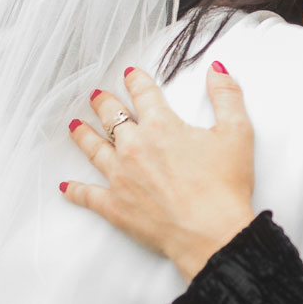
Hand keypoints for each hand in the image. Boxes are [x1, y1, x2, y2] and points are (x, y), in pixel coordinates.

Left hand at [61, 63, 257, 279]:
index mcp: (161, 126)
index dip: (137, 81)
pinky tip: (65, 186)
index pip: (144, 94)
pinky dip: (75, 190)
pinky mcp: (115, 206)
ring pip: (94, 149)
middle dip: (104, 104)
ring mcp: (120, 177)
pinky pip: (88, 195)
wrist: (211, 233)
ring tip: (74, 125)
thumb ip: (227, 96)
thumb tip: (216, 70)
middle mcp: (134, 147)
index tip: (130, 74)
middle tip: (97, 96)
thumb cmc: (224, 187)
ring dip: (83, 135)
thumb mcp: (237, 133)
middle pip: (113, 118)